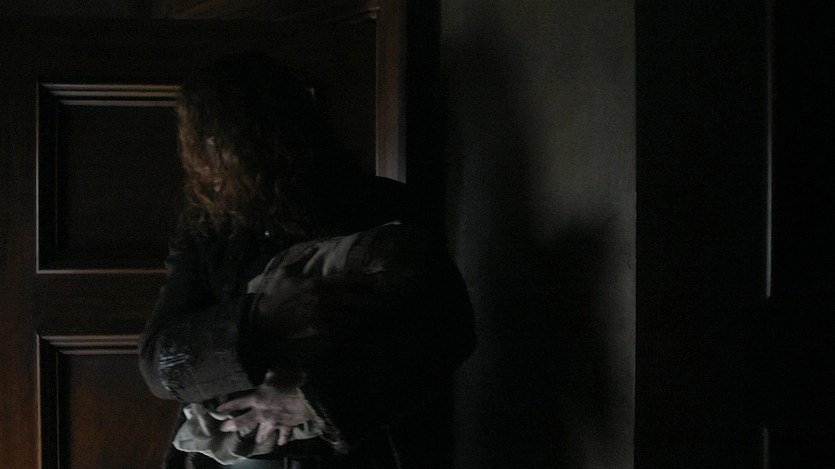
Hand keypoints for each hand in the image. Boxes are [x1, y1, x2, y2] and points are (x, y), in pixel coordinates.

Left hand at [216, 379, 311, 444]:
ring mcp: (273, 422)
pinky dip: (282, 439)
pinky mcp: (286, 426)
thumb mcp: (276, 372)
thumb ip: (269, 374)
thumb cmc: (290, 382)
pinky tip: (281, 443)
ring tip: (257, 441)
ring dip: (260, 437)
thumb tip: (267, 371)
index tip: (217, 410)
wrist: (307, 397)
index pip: (238, 403)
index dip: (227, 406)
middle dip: (232, 425)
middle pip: (244, 422)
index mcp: (257, 398)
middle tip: (224, 429)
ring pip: (263, 433)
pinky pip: (283, 435)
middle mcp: (262, 413)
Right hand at [254, 264, 376, 338]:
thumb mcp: (285, 271)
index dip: (362, 280)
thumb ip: (302, 258)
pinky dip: (351, 328)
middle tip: (383, 300)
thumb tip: (315, 246)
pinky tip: (359, 327)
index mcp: (315, 283)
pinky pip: (340, 329)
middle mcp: (321, 300)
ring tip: (375, 314)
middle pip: (352, 299)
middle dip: (369, 299)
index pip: (345, 280)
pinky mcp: (318, 329)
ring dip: (364, 315)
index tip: (375, 280)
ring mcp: (321, 316)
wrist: (263, 319)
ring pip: (349, 315)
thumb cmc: (274, 294)